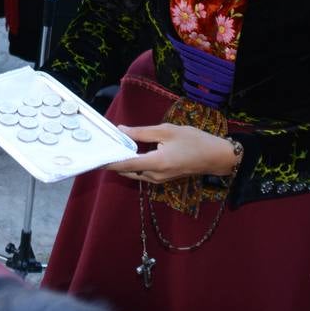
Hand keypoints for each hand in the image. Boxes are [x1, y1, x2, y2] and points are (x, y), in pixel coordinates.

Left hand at [103, 123, 236, 182]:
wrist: (216, 157)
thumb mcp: (167, 131)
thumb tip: (120, 130)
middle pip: (126, 169)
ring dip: (123, 161)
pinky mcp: (162, 179)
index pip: (124, 164)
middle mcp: (154, 176)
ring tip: (112, 146)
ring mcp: (158, 180)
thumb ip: (141, 133)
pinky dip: (133, 163)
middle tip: (101, 144)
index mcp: (155, 163)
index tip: (93, 155)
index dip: (107, 161)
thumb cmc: (194, 141)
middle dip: (113, 159)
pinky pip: (142, 173)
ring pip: (133, 172)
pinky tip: (130, 151)